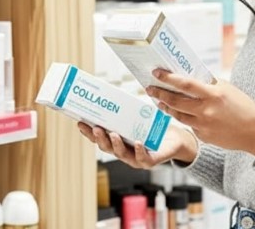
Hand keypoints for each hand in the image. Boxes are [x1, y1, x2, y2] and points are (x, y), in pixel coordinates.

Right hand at [78, 122, 197, 168]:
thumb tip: (114, 93)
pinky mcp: (150, 161)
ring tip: (113, 134)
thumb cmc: (153, 129)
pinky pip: (143, 158)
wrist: (174, 140)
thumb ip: (126, 111)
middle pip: (107, 147)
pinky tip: (137, 143)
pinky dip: (139, 150)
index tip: (80, 122)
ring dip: (116, 144)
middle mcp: (124, 152)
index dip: (89, 133)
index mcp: (118, 142)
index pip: (99, 139)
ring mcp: (136, 159)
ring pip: (122, 154)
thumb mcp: (137, 118)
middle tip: (96, 127)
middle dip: (100, 138)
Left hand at [147, 69, 254, 158]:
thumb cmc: (243, 106)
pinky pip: (189, 125)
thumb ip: (208, 84)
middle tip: (149, 88)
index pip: (185, 84)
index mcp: (213, 95)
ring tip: (158, 101)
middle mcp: (206, 111)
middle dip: (159, 94)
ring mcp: (203, 126)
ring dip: (166, 107)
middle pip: (175, 101)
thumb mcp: (227, 89)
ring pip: (177, 115)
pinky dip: (183, 118)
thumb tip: (189, 76)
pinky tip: (178, 112)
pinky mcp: (203, 136)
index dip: (168, 78)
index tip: (156, 72)